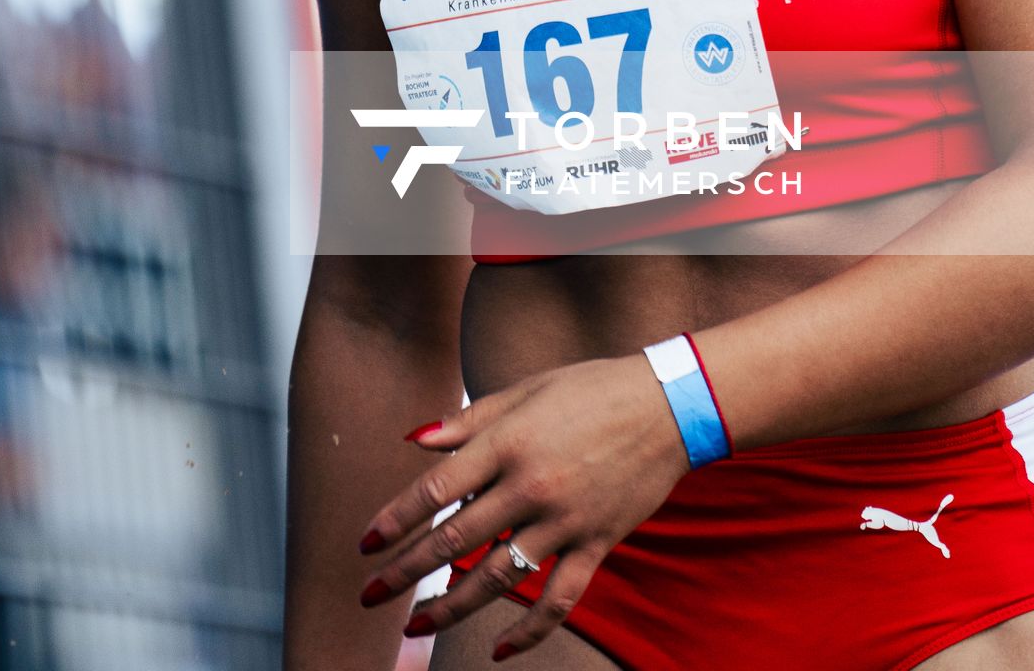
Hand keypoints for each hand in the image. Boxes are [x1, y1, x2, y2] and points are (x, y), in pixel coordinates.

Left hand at [356, 353, 693, 656]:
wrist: (668, 404)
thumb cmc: (591, 389)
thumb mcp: (526, 391)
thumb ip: (469, 420)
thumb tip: (415, 440)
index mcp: (509, 442)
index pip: (436, 489)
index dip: (395, 520)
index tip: (365, 544)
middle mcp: (531, 485)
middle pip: (455, 540)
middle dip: (405, 572)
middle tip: (370, 596)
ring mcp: (565, 520)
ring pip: (497, 579)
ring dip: (450, 608)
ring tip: (414, 627)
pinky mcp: (596, 544)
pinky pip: (558, 599)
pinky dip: (527, 631)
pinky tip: (498, 651)